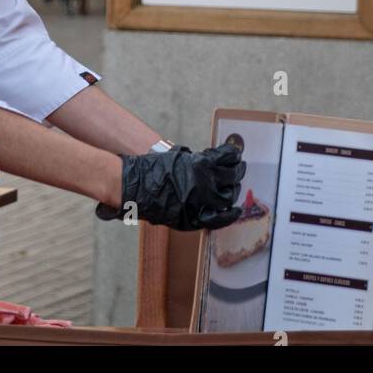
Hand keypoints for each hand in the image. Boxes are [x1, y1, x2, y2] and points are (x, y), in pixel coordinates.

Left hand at [94, 142, 245, 230]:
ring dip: (237, 171)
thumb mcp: (168, 215)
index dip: (230, 214)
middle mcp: (202, 203)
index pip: (221, 219)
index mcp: (194, 219)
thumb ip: (187, 212)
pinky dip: (230, 154)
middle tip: (235, 181)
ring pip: (231, 177)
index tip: (235, 210)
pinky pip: (223, 158)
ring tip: (239, 167)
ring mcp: (202, 183)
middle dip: (234, 190)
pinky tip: (234, 152)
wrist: (132, 186)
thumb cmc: (145, 200)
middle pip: (228, 196)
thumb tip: (200, 206)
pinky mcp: (199, 164)